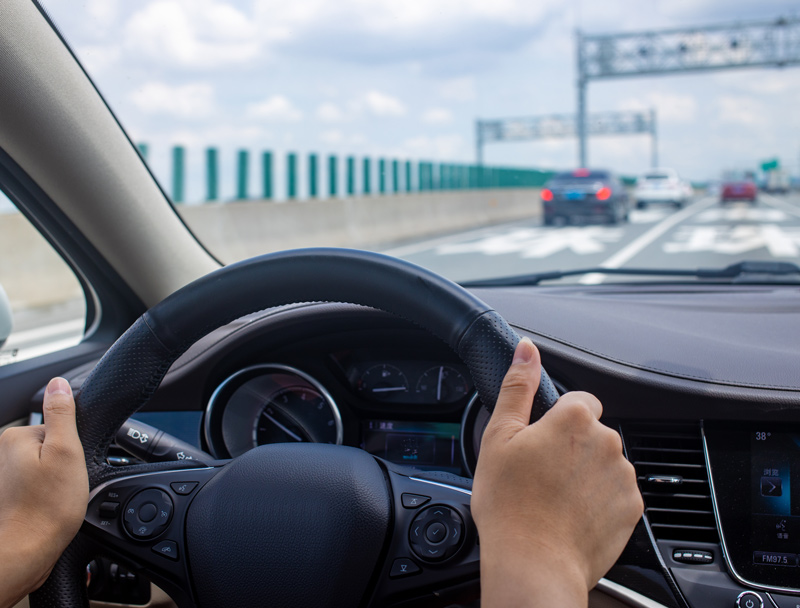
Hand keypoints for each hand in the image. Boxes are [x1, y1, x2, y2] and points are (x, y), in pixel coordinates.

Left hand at [0, 378, 87, 606]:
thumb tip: (59, 383)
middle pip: (49, 448)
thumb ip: (62, 414)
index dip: (73, 446)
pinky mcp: (8, 497)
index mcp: (15, 437)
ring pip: (44, 470)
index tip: (73, 466)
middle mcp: (2, 454)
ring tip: (56, 501)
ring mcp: (3, 477)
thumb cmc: (46, 509)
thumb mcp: (66, 451)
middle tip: (66, 486)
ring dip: (55, 483)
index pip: (57, 428)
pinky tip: (47, 510)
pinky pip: (36, 488)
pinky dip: (45, 497)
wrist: (25, 553)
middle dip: (64, 465)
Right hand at [472, 338, 642, 607]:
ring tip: (554, 498)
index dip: (557, 419)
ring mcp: (623, 476)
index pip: (579, 400)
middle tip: (541, 473)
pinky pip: (616, 493)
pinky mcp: (632, 508)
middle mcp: (608, 441)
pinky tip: (572, 515)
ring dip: (586, 473)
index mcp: (575, 418)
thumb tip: (527, 349)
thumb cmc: (510, 503)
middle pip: (592, 432)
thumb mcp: (500, 436)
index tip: (541, 442)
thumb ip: (519, 386)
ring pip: (604, 463)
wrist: (533, 563)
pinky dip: (599, 501)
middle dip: (572, 447)